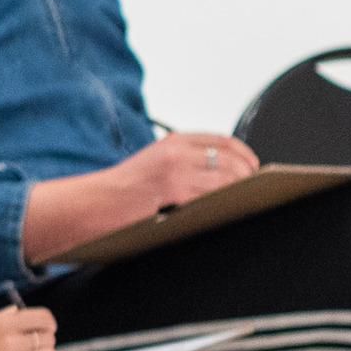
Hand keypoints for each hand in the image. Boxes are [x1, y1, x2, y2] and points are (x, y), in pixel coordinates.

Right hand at [124, 130, 256, 209]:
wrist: (99, 202)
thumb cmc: (125, 186)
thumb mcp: (155, 157)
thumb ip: (187, 156)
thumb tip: (223, 164)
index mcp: (174, 142)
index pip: (224, 141)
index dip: (245, 154)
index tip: (251, 165)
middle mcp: (178, 156)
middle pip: (232, 161)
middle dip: (246, 176)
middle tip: (248, 186)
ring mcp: (179, 178)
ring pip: (228, 181)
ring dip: (238, 191)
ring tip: (237, 199)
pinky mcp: (178, 200)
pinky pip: (214, 200)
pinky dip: (224, 204)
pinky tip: (222, 209)